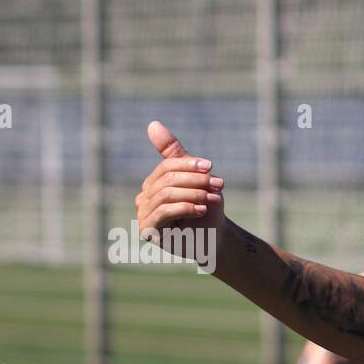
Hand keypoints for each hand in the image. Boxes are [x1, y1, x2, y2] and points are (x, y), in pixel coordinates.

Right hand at [135, 121, 225, 247]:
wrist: (214, 240)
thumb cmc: (205, 209)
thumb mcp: (195, 179)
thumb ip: (175, 155)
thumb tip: (152, 123)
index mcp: (153, 184)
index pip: (167, 167)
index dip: (189, 165)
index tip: (211, 167)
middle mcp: (144, 198)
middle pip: (167, 180)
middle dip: (195, 180)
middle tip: (218, 185)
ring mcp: (144, 215)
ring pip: (166, 195)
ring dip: (194, 193)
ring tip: (213, 198)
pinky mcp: (149, 230)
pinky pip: (163, 212)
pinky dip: (185, 207)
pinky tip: (201, 209)